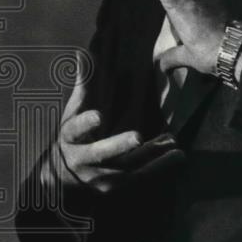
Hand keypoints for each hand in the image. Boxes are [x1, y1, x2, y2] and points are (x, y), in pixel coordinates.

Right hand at [44, 54, 183, 196]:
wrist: (63, 176)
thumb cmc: (73, 136)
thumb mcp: (72, 112)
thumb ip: (82, 86)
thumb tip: (82, 54)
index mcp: (68, 139)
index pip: (74, 131)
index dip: (85, 125)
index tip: (98, 116)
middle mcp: (82, 160)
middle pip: (100, 154)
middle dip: (118, 146)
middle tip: (137, 136)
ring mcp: (99, 176)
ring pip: (125, 167)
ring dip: (149, 154)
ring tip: (171, 141)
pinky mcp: (116, 187)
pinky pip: (140, 177)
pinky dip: (160, 166)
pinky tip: (178, 155)